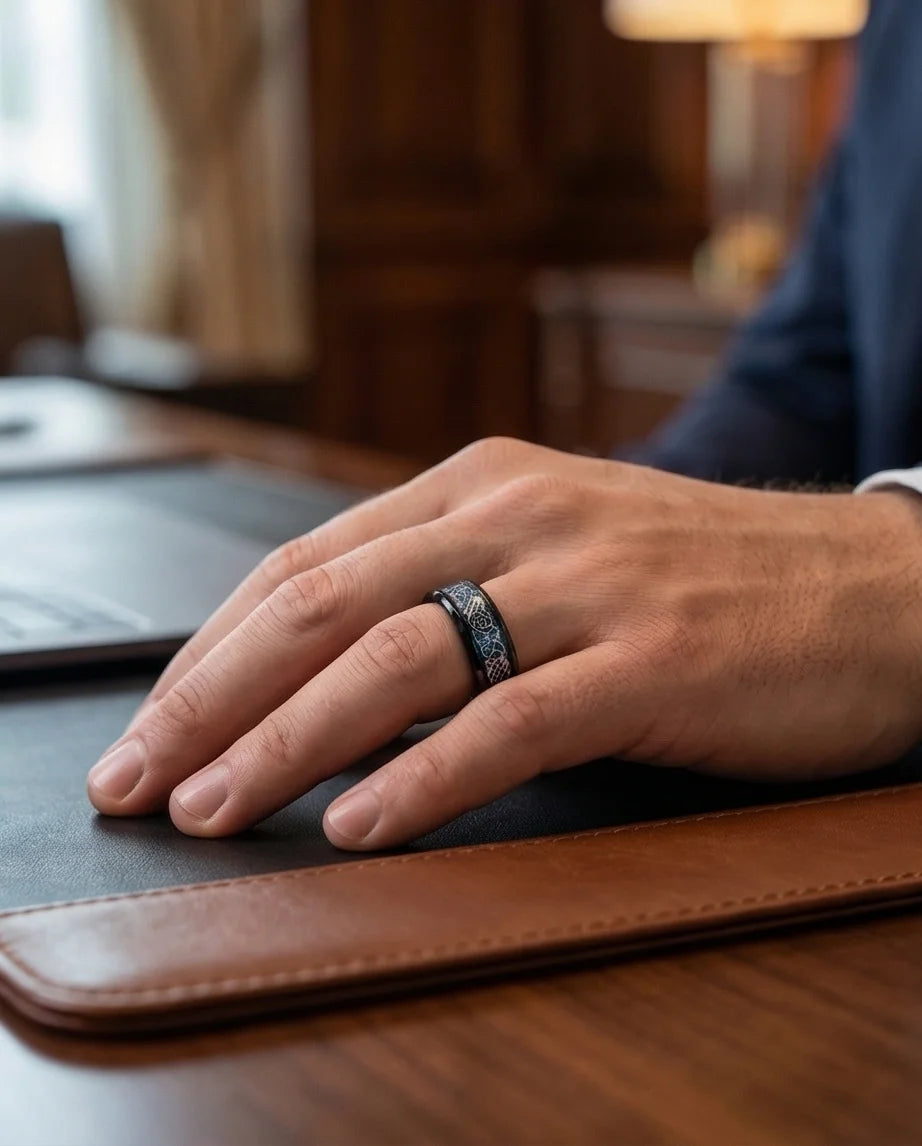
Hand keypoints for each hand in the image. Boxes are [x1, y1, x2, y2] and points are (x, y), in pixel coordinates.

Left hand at [86, 438, 921, 848]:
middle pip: (325, 605)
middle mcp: (520, 516)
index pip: (306, 563)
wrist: (869, 588)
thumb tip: (321, 678)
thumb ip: (446, 588)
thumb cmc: (700, 579)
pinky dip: (424, 779)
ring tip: (216, 810)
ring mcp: (587, 584)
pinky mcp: (651, 659)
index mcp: (483, 482)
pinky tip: (360, 826)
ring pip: (399, 659)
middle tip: (139, 777)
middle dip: (212, 698)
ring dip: (288, 743)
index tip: (152, 722)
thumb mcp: (555, 550)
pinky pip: (511, 721)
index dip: (211, 648)